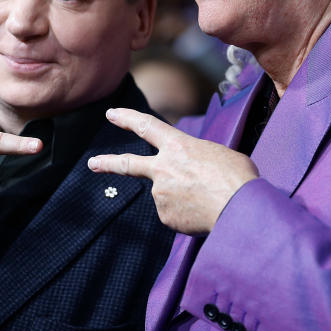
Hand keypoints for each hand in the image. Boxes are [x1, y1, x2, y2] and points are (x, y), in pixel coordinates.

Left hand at [87, 108, 258, 234]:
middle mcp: (162, 168)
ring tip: (208, 200)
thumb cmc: (236, 177)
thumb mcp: (218, 154)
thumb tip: (196, 175)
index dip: (127, 118)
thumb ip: (199, 160)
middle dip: (108, 163)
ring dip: (184, 198)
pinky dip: (187, 215)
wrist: (238, 207)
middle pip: (129, 164)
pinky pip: (175, 214)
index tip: (112, 113)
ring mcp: (161, 194)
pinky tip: (203, 212)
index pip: (147, 126)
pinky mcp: (166, 216)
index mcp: (178, 145)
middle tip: (92, 163)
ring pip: (168, 195)